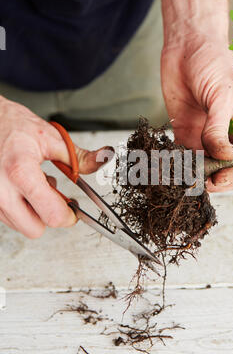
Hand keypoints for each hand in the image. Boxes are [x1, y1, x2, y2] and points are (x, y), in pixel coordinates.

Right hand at [0, 96, 112, 237]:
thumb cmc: (11, 124)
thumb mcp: (51, 138)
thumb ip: (79, 156)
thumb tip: (102, 160)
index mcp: (21, 172)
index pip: (52, 214)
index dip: (69, 216)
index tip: (74, 210)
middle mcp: (1, 190)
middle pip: (35, 229)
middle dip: (50, 217)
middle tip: (56, 199)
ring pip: (21, 225)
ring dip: (34, 212)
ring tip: (36, 186)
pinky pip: (8, 217)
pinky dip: (20, 208)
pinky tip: (23, 188)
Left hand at [161, 37, 232, 191]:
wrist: (186, 48)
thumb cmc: (212, 64)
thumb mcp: (221, 96)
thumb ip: (219, 128)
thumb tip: (227, 157)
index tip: (222, 177)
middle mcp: (228, 135)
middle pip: (228, 168)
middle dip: (219, 179)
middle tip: (205, 183)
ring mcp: (207, 136)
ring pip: (206, 166)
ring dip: (198, 176)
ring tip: (187, 178)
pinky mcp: (186, 134)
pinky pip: (185, 157)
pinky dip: (180, 165)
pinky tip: (173, 168)